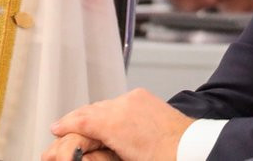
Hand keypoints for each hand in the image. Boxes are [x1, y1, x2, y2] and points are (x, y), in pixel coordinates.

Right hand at [44, 88, 193, 160]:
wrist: (197, 148)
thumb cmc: (167, 159)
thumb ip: (99, 155)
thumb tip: (83, 152)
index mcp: (116, 124)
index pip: (81, 121)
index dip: (65, 126)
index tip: (55, 130)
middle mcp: (123, 105)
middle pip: (90, 110)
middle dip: (76, 121)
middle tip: (62, 131)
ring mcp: (134, 99)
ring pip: (103, 105)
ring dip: (92, 116)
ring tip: (84, 128)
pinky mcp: (144, 97)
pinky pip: (118, 102)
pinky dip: (109, 111)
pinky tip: (107, 122)